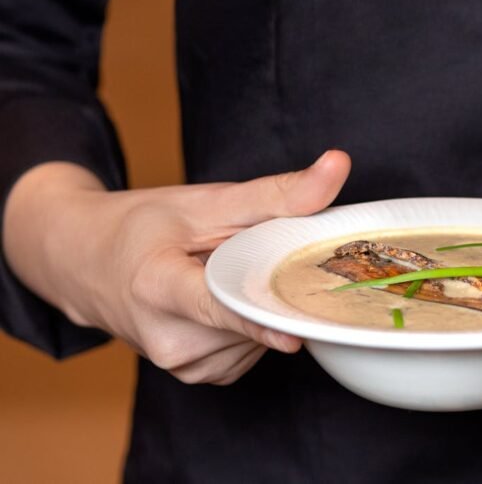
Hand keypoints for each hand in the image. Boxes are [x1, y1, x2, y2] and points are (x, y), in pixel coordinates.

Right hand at [3, 150, 350, 384]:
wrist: (84, 263)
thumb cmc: (140, 227)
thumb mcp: (205, 201)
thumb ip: (275, 193)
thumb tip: (338, 166)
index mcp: (156, 288)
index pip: (216, 308)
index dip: (258, 321)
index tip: (294, 334)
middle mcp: (169, 339)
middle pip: (254, 317)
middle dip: (275, 285)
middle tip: (256, 252)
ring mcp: (185, 365)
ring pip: (261, 335)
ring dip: (263, 302)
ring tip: (229, 274)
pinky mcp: (201, 375)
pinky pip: (253, 347)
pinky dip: (254, 321)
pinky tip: (230, 296)